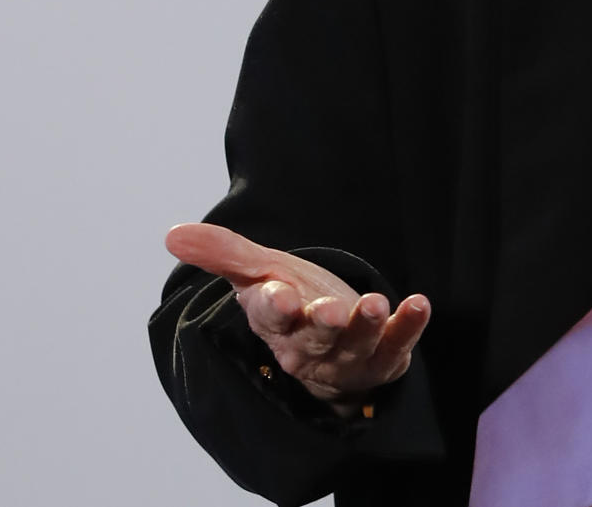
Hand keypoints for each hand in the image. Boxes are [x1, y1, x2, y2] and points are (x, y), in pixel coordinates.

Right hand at [165, 222, 429, 409]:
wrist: (334, 342)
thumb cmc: (294, 300)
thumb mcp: (260, 272)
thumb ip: (223, 253)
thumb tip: (172, 234)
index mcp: (276, 322)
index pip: (268, 317)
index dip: (271, 307)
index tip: (277, 294)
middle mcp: (309, 345)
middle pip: (312, 339)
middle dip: (320, 325)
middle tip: (329, 309)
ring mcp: (347, 356)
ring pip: (353, 346)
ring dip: (365, 326)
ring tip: (376, 303)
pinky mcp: (384, 357)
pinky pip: (397, 346)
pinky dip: (408, 327)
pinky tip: (419, 304)